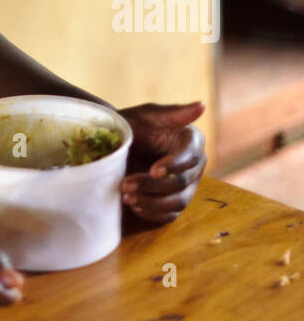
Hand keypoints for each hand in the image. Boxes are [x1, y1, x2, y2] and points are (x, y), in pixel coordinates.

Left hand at [117, 101, 206, 223]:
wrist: (118, 143)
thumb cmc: (137, 124)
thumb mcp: (150, 114)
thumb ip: (175, 112)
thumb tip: (202, 105)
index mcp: (192, 142)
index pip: (190, 157)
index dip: (174, 165)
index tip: (153, 170)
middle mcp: (194, 167)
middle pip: (181, 183)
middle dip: (153, 186)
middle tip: (126, 184)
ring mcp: (186, 186)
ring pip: (177, 202)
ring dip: (152, 203)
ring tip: (127, 197)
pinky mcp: (174, 202)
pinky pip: (169, 215)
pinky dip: (152, 213)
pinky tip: (134, 206)